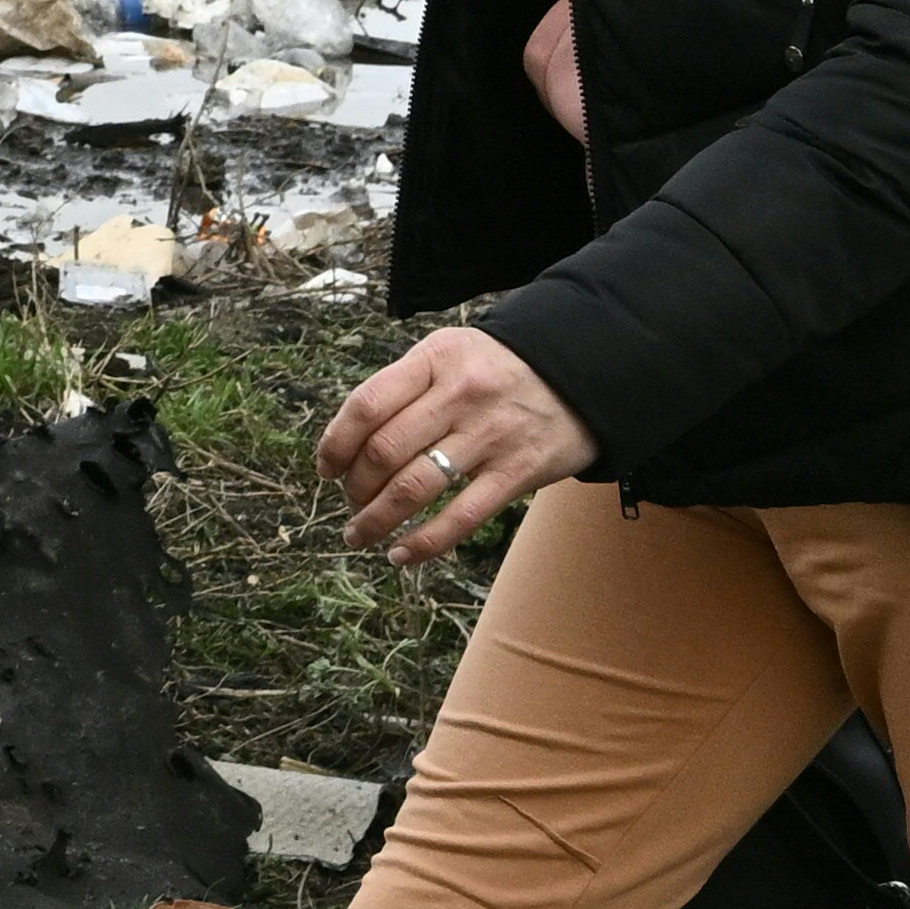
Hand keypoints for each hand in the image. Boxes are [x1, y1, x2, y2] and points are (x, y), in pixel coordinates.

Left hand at [315, 325, 596, 563]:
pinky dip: (423, 544)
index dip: (335, 444)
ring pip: (414, 488)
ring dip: (375, 520)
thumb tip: (347, 443)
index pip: (366, 405)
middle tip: (350, 501)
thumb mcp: (450, 353)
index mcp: (435, 359)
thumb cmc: (497, 368)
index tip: (326, 468)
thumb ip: (403, 388)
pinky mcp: (518, 471)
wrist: (583, 370)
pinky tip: (401, 555)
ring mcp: (490, 434)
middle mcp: (460, 394)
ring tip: (360, 535)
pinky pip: (460, 517)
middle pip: (383, 451)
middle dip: (355, 486)